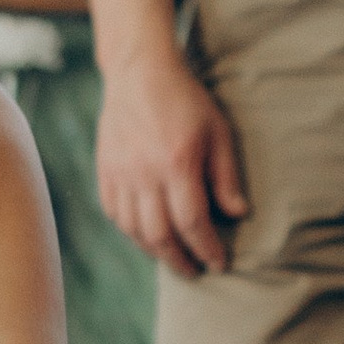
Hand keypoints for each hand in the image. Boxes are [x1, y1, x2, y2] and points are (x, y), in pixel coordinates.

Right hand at [95, 50, 247, 276]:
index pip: (193, 222)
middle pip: (160, 234)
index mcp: (177, 163)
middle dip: (180, 260)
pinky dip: (130, 231)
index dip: (207, 248)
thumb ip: (226, 176)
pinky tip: (145, 236)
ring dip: (154, 251)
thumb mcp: (218, 132)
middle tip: (196, 271)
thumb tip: (238, 214)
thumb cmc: (186, 100)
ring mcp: (120, 173)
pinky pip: (114, 213)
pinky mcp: (105, 170)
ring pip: (134, 229)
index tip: (219, 262)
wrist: (140, 73)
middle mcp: (145, 173)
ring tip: (172, 258)